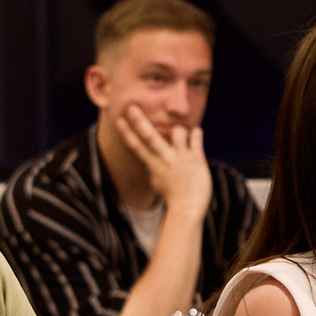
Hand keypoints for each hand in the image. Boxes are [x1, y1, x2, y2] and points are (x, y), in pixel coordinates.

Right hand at [115, 108, 213, 222]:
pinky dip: (196, 132)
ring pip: (177, 131)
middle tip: (131, 107)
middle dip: (139, 121)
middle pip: (149, 137)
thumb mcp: (157, 181)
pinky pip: (195, 138)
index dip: (127, 132)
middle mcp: (165, 159)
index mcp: (153, 165)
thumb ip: (153, 167)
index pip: (136, 146)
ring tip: (181, 136)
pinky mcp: (196, 159)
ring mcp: (180, 158)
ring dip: (178, 129)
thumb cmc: (172, 197)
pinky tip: (196, 133)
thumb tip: (148, 158)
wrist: (187, 208)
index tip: (119, 119)